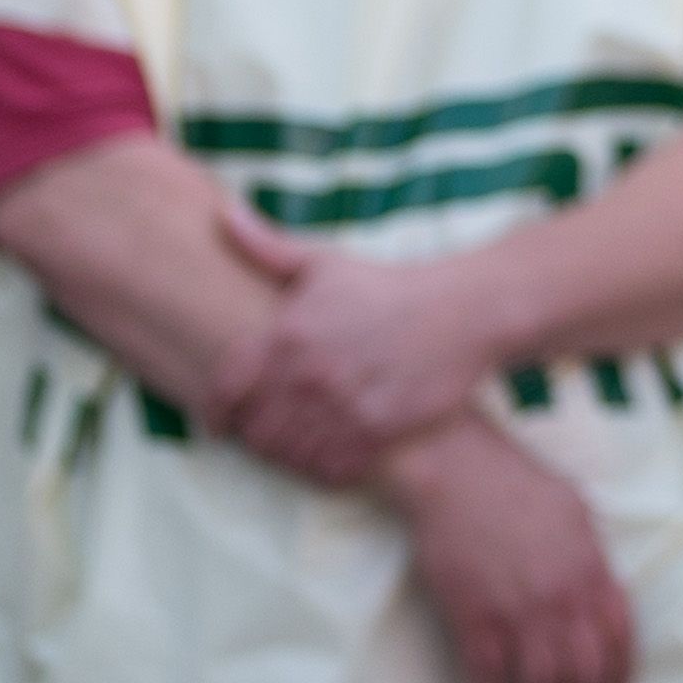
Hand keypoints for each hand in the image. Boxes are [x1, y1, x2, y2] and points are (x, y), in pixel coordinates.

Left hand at [212, 212, 504, 488]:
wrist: (467, 312)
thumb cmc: (391, 287)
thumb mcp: (326, 263)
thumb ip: (267, 246)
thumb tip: (221, 214)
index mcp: (288, 334)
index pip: (226, 390)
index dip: (215, 412)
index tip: (219, 421)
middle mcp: (311, 373)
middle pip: (255, 430)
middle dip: (253, 436)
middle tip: (263, 434)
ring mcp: (346, 404)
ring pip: (290, 452)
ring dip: (287, 454)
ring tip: (295, 445)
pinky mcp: (380, 429)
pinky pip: (332, 466)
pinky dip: (323, 468)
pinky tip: (329, 453)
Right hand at [382, 418, 634, 682]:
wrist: (460, 476)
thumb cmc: (519, 485)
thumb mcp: (578, 513)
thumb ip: (593, 556)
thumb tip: (600, 589)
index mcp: (592, 569)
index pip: (620, 636)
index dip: (622, 674)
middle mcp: (562, 596)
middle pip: (583, 669)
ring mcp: (518, 610)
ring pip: (540, 682)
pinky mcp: (474, 618)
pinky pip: (489, 676)